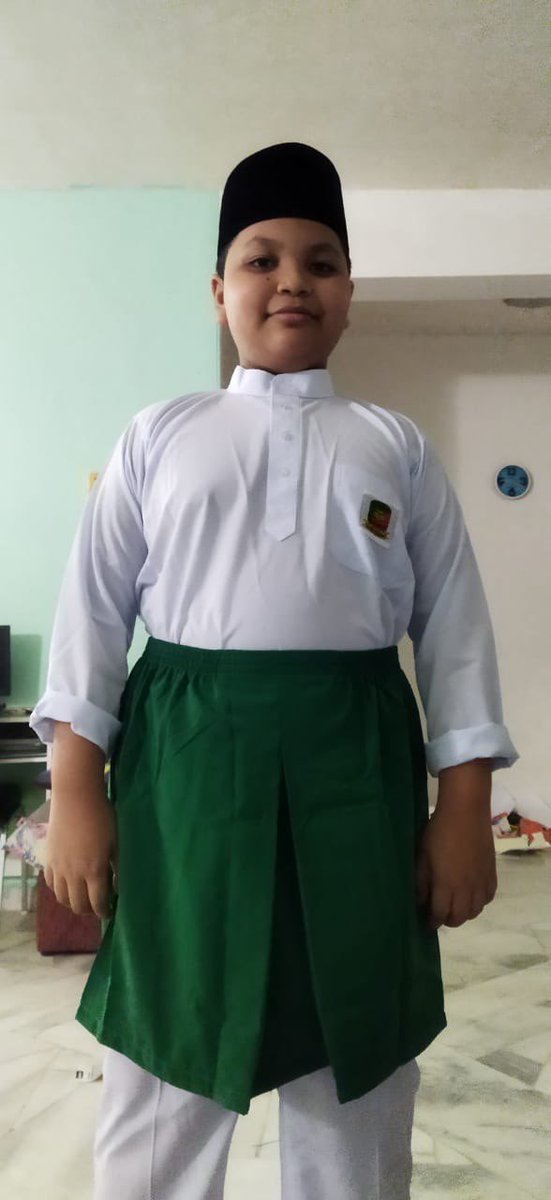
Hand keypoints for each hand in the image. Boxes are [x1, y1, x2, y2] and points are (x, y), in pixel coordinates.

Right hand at [44, 791, 117, 920]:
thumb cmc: (102, 817)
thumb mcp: (116, 842)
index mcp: (94, 871)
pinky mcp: (48, 859)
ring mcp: (58, 868)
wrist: (76, 797)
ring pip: (62, 898)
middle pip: (78, 906)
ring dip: (73, 904)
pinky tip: (67, 886)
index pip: (98, 903)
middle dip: (89, 911)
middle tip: (97, 906)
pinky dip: (59, 891)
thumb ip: (117, 867)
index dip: (104, 911)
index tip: (110, 911)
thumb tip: (117, 886)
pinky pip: (51, 884)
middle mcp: (73, 874)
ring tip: (82, 899)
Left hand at [415, 760, 496, 930]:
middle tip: (439, 914)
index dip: (432, 921)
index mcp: (446, 885)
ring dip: (464, 913)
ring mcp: (481, 882)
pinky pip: (488, 898)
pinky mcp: (492, 873)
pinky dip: (480, 902)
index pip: (440, 914)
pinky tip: (472, 895)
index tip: (427, 921)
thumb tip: (420, 901)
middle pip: (459, 917)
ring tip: (455, 906)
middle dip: (448, 920)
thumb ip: (421, 881)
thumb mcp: (422, 856)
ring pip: (475, 911)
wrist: (465, 812)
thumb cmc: (438, 832)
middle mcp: (466, 889)